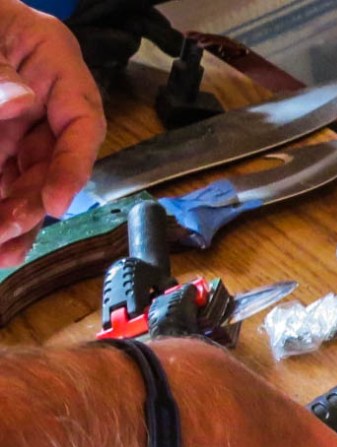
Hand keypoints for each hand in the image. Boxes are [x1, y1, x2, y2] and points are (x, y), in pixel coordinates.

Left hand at [0, 1, 104, 266]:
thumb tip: (21, 99)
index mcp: (50, 57)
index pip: (82, 119)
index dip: (73, 165)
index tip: (55, 203)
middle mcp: (40, 96)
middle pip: (51, 160)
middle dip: (32, 203)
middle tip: (9, 232)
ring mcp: (15, 119)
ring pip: (24, 178)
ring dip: (14, 218)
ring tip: (2, 251)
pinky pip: (1, 176)